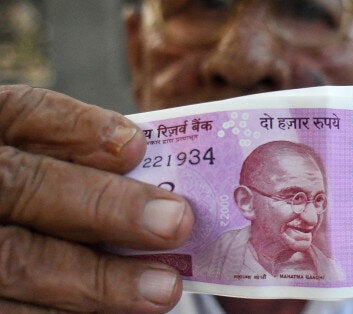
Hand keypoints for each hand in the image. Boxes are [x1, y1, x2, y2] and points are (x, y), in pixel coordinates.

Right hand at [0, 85, 193, 312]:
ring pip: (15, 264)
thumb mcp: (25, 150)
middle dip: (105, 207)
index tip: (138, 146)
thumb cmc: (22, 186)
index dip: (76, 128)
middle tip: (176, 223)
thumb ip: (64, 149)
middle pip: (22, 189)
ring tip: (163, 289)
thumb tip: (135, 154)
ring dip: (98, 281)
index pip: (19, 115)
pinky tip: (117, 313)